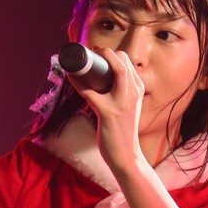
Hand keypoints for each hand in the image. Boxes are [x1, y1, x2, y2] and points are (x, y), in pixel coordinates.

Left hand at [69, 48, 143, 171]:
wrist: (126, 155)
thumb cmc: (122, 131)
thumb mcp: (128, 107)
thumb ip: (120, 94)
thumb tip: (100, 83)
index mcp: (137, 90)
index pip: (127, 61)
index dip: (111, 53)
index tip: (98, 53)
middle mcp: (132, 93)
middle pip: (121, 61)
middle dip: (104, 52)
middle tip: (89, 54)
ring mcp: (121, 103)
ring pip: (113, 70)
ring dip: (93, 62)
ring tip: (78, 62)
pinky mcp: (108, 113)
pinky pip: (90, 92)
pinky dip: (78, 82)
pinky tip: (70, 77)